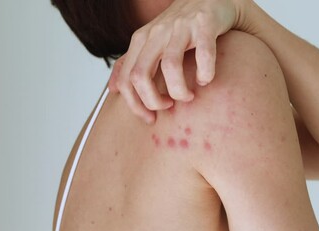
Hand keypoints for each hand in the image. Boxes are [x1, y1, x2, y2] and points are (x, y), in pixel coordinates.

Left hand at [109, 0, 251, 123]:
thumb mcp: (150, 43)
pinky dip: (205, 74)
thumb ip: (130, 64)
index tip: (150, 117)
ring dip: (179, 91)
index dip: (135, 105)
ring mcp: (179, 28)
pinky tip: (206, 79)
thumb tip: (112, 89)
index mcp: (140, 40)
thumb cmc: (180, 27)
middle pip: (140, 75)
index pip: (126, 79)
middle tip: (168, 107)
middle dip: (153, 101)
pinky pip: (203, 55)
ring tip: (188, 97)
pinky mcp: (203, 25)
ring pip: (170, 66)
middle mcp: (156, 33)